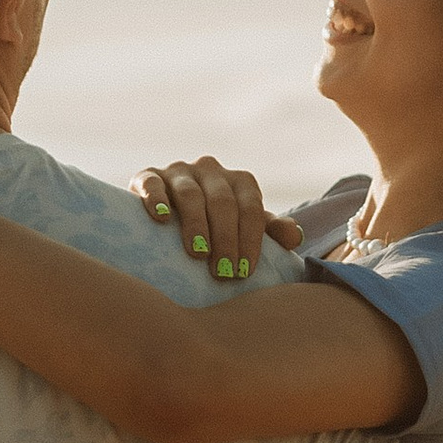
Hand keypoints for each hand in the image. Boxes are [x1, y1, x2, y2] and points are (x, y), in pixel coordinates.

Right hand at [129, 156, 305, 283]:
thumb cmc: (214, 229)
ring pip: (191, 195)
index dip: (250, 240)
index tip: (245, 272)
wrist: (166, 216)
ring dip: (196, 226)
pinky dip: (157, 199)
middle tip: (223, 273)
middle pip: (223, 202)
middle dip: (226, 239)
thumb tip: (294, 237)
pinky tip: (161, 220)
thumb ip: (270, 232)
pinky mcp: (148, 176)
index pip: (251, 208)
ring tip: (198, 255)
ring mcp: (179, 171)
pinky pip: (153, 183)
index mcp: (240, 182)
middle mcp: (211, 170)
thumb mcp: (244, 229)